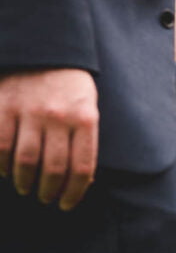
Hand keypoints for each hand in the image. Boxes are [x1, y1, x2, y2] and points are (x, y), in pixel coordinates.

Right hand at [0, 69, 98, 209]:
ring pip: (25, 161)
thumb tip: (83, 179)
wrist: (43, 48)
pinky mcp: (3, 106)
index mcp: (85, 119)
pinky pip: (0, 145)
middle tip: (45, 198)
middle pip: (53, 169)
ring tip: (25, 187)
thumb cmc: (70, 86)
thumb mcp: (89, 108)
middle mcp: (58, 117)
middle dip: (49, 191)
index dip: (74, 193)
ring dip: (24, 181)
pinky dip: (1, 163)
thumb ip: (85, 140)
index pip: (82, 168)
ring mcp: (29, 112)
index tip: (66, 204)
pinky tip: (5, 170)